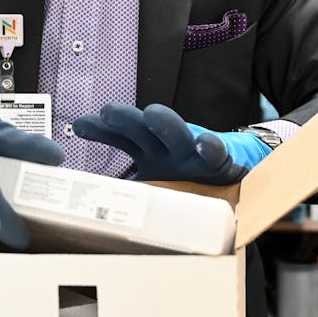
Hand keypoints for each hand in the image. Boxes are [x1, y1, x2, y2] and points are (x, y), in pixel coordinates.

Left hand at [71, 103, 271, 184]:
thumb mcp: (153, 184)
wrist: (237, 174)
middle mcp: (168, 148)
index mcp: (150, 151)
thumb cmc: (190, 179)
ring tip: (152, 114)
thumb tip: (87, 205)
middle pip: (143, 130)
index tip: (79, 125)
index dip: (101, 130)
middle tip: (108, 111)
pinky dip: (209, 149)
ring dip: (165, 124)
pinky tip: (203, 144)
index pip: (120, 136)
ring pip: (176, 135)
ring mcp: (193, 154)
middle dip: (125, 119)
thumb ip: (126, 191)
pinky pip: (215, 156)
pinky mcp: (221, 163)